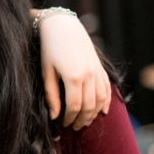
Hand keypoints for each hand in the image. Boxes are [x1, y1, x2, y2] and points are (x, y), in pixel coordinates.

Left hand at [37, 12, 110, 128]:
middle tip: (74, 128)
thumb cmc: (50, 49)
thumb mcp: (47, 72)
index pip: (74, 106)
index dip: (69, 118)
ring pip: (101, 99)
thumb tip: (54, 116)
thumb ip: (51, 95)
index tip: (63, 124)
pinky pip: (107, 88)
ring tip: (85, 121)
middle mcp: (89, 75)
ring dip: (94, 113)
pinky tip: (102, 111)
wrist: (63, 26)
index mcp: (73, 77)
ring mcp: (97, 71)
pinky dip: (106, 102)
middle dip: (82, 119)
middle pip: (89, 105)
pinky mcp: (100, 67)